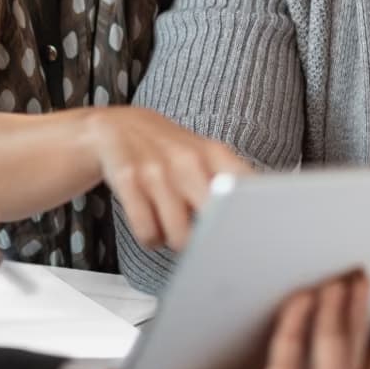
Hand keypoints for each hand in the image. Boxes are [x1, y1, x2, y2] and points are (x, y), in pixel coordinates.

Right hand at [81, 105, 252, 251]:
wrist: (112, 128)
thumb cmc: (165, 152)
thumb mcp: (202, 157)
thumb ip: (230, 184)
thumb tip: (257, 226)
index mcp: (214, 154)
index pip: (249, 189)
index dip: (254, 218)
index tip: (252, 236)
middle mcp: (188, 159)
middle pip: (217, 222)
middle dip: (212, 240)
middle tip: (203, 236)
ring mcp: (157, 168)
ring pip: (181, 237)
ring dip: (175, 240)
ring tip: (170, 224)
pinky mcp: (128, 179)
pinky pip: (149, 233)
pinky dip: (151, 238)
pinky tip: (150, 223)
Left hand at [84, 271, 369, 368]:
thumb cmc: (190, 368)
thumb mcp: (250, 340)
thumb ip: (286, 324)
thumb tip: (318, 274)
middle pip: (354, 368)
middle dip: (362, 316)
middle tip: (362, 273)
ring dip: (337, 322)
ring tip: (335, 281)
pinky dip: (295, 333)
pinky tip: (295, 300)